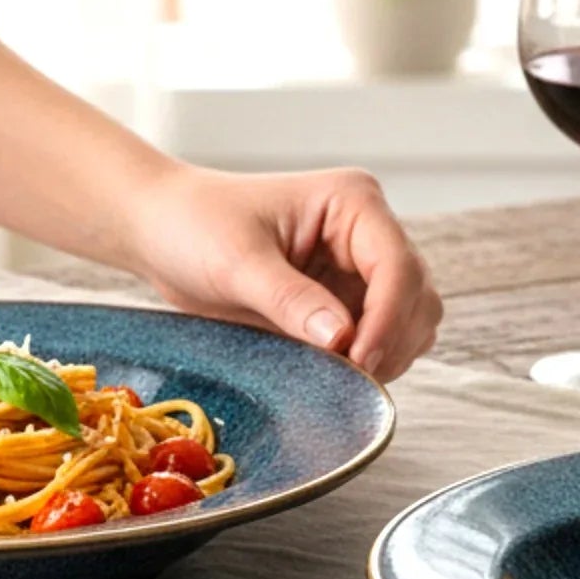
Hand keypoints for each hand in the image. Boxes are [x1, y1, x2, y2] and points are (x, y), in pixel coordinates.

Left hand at [122, 165, 442, 381]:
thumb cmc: (193, 226)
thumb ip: (291, 299)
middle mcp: (367, 231)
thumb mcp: (237, 262)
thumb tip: (342, 338)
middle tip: (346, 376)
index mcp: (353, 202)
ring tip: (337, 374)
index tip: (358, 360)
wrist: (162, 231)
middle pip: (417, 296)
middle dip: (390, 339)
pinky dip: (369, 360)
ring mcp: (359, 268)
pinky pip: (381, 338)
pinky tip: (332, 371)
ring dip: (386, 353)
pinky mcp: (345, 300)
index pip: (398, 265)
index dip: (388, 318)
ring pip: (411, 321)